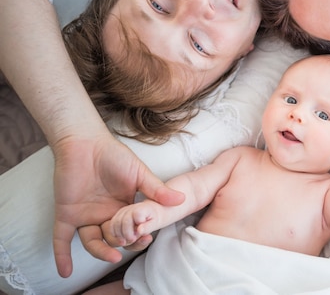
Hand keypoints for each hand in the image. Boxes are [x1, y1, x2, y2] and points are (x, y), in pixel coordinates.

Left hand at [51, 132, 184, 276]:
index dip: (138, 236)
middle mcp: (105, 215)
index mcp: (123, 207)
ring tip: (112, 256)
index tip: (146, 238)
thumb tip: (181, 199)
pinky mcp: (67, 214)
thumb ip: (157, 189)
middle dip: (123, 245)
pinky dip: (61, 255)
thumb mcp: (139, 173)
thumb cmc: (113, 155)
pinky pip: (62, 239)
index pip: (131, 229)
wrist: (85, 143)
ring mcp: (85, 216)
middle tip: (132, 243)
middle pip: (113, 238)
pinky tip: (64, 272)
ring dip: (101, 252)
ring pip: (92, 242)